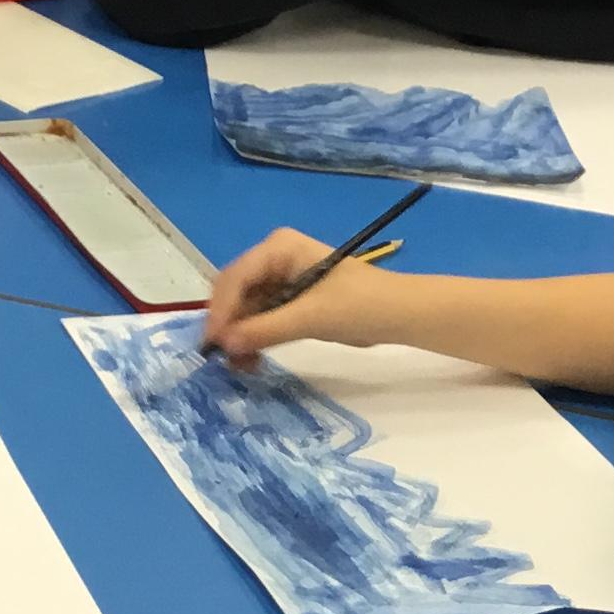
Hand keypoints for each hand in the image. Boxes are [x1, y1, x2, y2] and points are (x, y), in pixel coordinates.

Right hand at [202, 227, 405, 366]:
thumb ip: (266, 329)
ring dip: (240, 335)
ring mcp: (281, 278)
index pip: (236, 277)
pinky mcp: (289, 299)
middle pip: (235, 291)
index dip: (221, 311)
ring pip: (245, 308)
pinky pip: (261, 317)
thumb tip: (226, 344)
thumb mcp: (311, 317)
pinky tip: (252, 360)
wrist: (399, 314)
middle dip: (229, 324)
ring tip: (241, 367)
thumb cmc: (360, 305)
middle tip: (224, 360)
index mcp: (279, 247)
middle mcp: (274, 257)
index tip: (214, 344)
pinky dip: (255, 337)